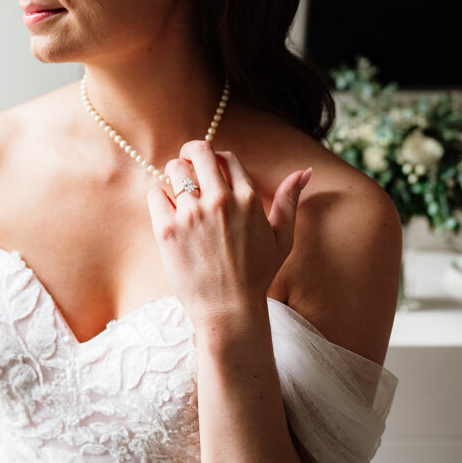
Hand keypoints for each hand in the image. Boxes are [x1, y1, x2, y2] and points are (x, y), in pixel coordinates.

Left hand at [147, 139, 310, 329]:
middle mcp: (220, 201)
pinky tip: (167, 213)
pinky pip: (155, 194)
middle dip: (190, 152)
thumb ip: (289, 200)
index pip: (226, 157)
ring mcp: (192, 214)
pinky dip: (159, 198)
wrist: (229, 311)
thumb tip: (305, 171)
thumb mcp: (282, 238)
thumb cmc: (256, 276)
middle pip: (198, 151)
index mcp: (248, 198)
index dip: (216, 159)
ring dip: (174, 174)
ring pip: (174, 170)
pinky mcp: (167, 229)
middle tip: (185, 163)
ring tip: (176, 190)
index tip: (210, 170)